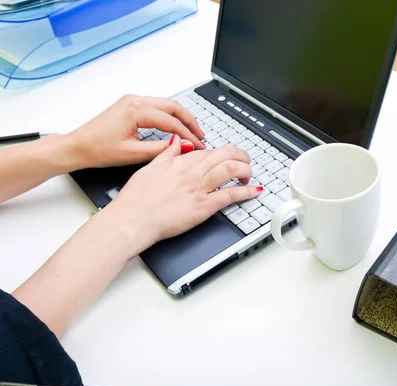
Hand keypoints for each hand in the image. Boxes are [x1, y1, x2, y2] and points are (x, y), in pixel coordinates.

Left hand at [68, 94, 204, 168]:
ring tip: (192, 132)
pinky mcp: (129, 104)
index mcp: (136, 110)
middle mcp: (135, 100)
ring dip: (180, 117)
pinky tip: (175, 126)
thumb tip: (184, 146)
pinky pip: (156, 106)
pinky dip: (169, 115)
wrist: (77, 146)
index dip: (188, 135)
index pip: (172, 122)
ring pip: (166, 104)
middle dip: (190, 121)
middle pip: (173, 106)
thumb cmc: (98, 150)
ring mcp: (132, 100)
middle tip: (201, 136)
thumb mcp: (134, 154)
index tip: (199, 145)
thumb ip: (162, 149)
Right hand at [101, 138, 262, 256]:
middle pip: (224, 155)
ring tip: (249, 174)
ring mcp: (198, 189)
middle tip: (246, 161)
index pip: (208, 151)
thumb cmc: (135, 200)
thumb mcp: (149, 168)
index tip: (227, 158)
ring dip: (246, 169)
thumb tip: (177, 141)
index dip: (222, 154)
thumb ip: (167, 153)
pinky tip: (254, 190)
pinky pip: (230, 194)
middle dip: (240, 155)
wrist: (130, 220)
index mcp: (179, 162)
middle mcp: (191, 172)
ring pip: (231, 169)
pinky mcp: (203, 206)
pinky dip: (246, 191)